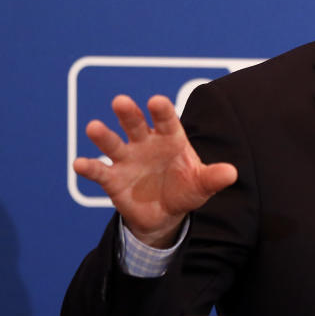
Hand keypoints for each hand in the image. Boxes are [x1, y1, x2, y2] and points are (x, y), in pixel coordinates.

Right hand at [73, 95, 237, 247]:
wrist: (165, 214)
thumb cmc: (186, 189)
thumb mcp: (202, 184)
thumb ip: (213, 177)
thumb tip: (232, 173)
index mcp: (170, 139)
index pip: (166, 121)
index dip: (162, 111)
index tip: (157, 101)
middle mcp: (146, 143)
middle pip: (136, 124)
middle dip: (129, 113)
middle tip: (121, 101)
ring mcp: (127, 159)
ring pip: (113, 143)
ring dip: (103, 135)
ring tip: (94, 127)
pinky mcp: (112, 178)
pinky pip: (99, 171)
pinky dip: (89, 167)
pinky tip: (80, 164)